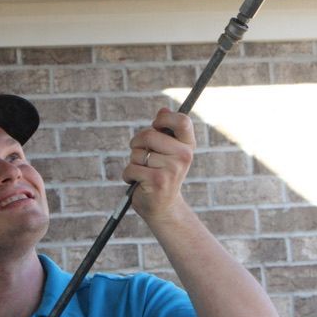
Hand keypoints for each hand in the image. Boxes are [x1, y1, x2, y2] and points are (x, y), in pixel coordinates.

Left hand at [122, 107, 194, 221]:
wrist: (163, 207)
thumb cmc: (162, 175)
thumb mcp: (168, 152)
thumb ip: (166, 131)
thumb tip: (163, 109)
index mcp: (188, 146)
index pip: (182, 120)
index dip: (164, 118)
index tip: (156, 126)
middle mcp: (184, 156)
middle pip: (149, 134)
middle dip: (137, 144)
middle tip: (143, 156)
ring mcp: (171, 169)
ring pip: (137, 153)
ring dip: (134, 162)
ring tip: (145, 173)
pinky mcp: (157, 181)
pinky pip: (131, 168)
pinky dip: (128, 175)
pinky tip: (138, 183)